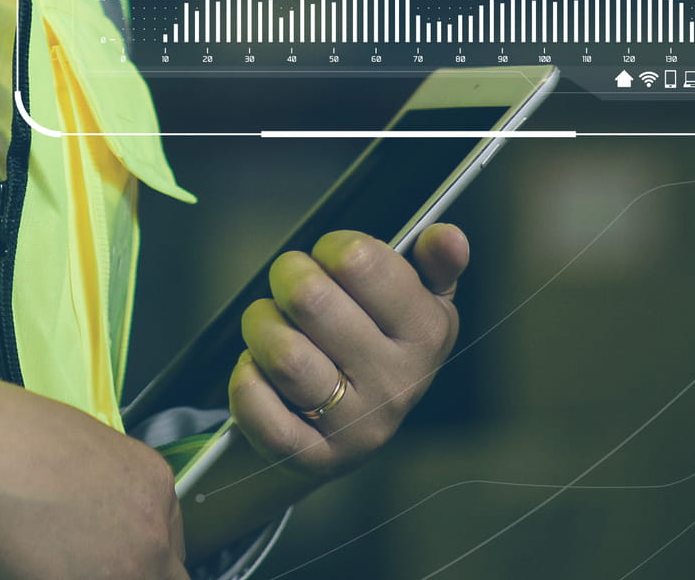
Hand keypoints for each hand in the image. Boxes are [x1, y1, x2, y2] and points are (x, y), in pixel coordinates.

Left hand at [184, 222, 468, 539]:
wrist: (347, 428)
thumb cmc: (375, 345)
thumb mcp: (416, 302)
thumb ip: (435, 264)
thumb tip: (449, 236)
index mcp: (426, 334)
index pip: (360, 261)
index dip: (331, 247)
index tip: (331, 258)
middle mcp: (397, 384)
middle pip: (309, 299)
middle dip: (287, 277)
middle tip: (290, 285)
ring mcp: (355, 427)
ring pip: (282, 354)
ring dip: (260, 326)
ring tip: (270, 324)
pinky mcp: (312, 457)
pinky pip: (259, 408)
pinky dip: (245, 381)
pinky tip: (257, 370)